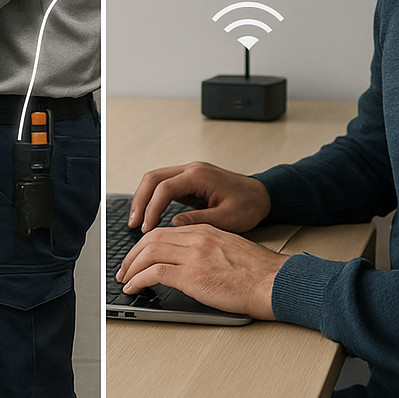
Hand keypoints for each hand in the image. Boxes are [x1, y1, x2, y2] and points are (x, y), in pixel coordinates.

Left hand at [115, 223, 286, 319]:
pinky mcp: (193, 276)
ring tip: (124, 279)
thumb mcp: (231, 249)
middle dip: (132, 254)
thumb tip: (190, 262)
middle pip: (151, 239)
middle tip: (123, 267)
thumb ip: (208, 248)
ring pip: (148, 253)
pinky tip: (134, 287)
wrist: (278, 282)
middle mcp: (196, 238)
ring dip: (131, 266)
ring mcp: (193, 256)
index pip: (165, 231)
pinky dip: (139, 279)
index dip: (146, 243)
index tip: (137, 254)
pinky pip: (155, 273)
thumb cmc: (262, 274)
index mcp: (205, 231)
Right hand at [128, 161, 271, 233]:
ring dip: (143, 198)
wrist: (264, 195)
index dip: (152, 208)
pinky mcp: (189, 180)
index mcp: (199, 176)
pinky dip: (153, 197)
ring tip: (138, 219)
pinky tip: (150, 212)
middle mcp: (191, 170)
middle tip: (134, 222)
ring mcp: (189, 173)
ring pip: (155, 179)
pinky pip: (164, 184)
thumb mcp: (228, 218)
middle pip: (153, 178)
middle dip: (140, 200)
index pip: (164, 188)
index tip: (147, 227)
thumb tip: (174, 224)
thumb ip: (199, 220)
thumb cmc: (250, 205)